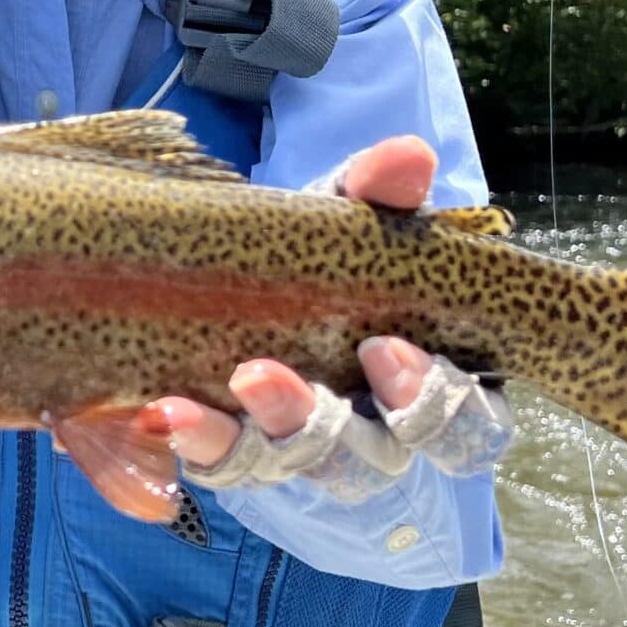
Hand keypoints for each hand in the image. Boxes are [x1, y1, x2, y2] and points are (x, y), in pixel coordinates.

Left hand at [144, 135, 442, 462]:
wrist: (249, 273)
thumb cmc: (331, 256)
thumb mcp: (353, 218)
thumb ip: (381, 192)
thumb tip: (411, 157)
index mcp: (433, 392)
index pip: (465, 431)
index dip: (436, 407)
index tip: (381, 350)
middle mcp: (375, 440)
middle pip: (372, 464)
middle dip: (327, 427)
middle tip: (272, 375)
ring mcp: (302, 455)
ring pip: (293, 469)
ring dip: (254, 434)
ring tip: (212, 389)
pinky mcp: (237, 454)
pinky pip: (219, 462)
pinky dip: (191, 438)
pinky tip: (161, 411)